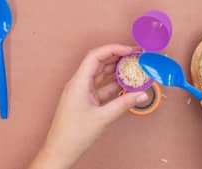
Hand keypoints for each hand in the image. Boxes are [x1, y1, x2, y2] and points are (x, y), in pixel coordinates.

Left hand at [29, 44, 148, 168]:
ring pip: (102, 75)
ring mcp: (83, 91)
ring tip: (135, 68)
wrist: (60, 151)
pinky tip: (128, 84)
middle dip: (118, 57)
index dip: (113, 49)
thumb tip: (141, 94)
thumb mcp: (103, 118)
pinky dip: (115, 85)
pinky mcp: (87, 100)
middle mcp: (79, 83)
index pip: (96, 56)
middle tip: (136, 56)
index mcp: (79, 82)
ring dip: (118, 71)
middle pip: (100, 62)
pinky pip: (103, 87)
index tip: (130, 50)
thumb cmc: (74, 135)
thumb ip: (124, 103)